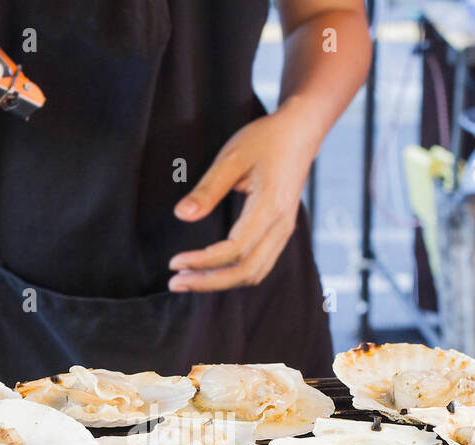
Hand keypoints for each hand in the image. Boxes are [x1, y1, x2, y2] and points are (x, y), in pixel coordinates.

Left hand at [169, 104, 320, 291]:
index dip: (203, 262)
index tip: (175, 263)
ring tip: (188, 279)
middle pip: (246, 272)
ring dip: (220, 282)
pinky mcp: (280, 232)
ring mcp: (284, 232)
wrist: (300, 133)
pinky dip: (233, 274)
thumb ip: (207, 189)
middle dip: (209, 282)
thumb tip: (182, 214)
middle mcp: (281, 227)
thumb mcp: (232, 158)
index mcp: (270, 208)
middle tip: (175, 282)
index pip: (235, 250)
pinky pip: (259, 265)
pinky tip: (210, 270)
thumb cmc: (266, 140)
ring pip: (254, 273)